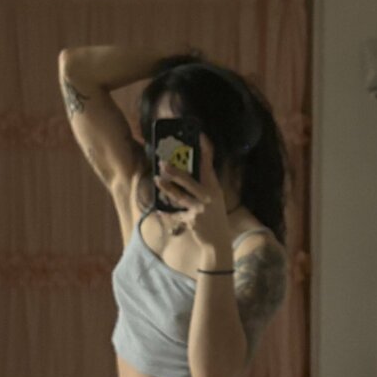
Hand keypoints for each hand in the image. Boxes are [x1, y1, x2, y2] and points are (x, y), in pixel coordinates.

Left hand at [154, 136, 230, 251]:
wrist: (219, 241)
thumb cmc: (215, 215)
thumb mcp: (215, 197)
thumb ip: (204, 184)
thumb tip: (188, 168)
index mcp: (214, 187)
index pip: (209, 165)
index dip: (204, 149)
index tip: (199, 136)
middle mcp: (208, 197)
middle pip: (189, 181)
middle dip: (175, 172)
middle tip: (162, 163)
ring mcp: (200, 210)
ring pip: (180, 196)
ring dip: (167, 188)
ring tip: (157, 180)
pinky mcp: (191, 221)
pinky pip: (175, 215)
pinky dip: (167, 212)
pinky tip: (159, 209)